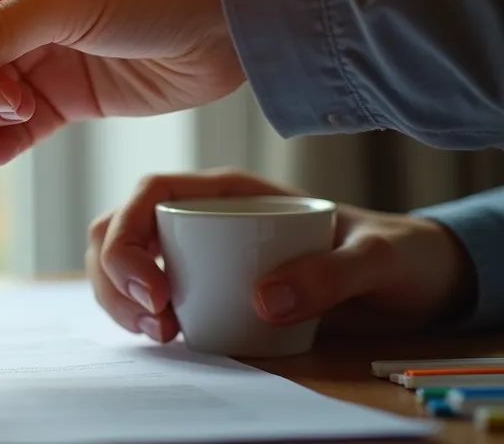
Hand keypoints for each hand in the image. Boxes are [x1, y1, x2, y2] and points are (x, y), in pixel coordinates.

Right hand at [85, 169, 475, 340]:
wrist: (411, 280)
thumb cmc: (394, 253)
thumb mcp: (376, 257)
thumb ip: (330, 273)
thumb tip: (260, 300)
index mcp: (231, 190)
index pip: (151, 192)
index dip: (130, 236)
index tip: (152, 290)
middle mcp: (202, 215)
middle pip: (120, 229)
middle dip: (113, 275)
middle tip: (155, 324)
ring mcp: (196, 250)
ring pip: (123, 261)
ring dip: (118, 298)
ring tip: (160, 334)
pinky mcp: (202, 285)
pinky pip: (147, 292)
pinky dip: (137, 314)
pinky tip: (165, 336)